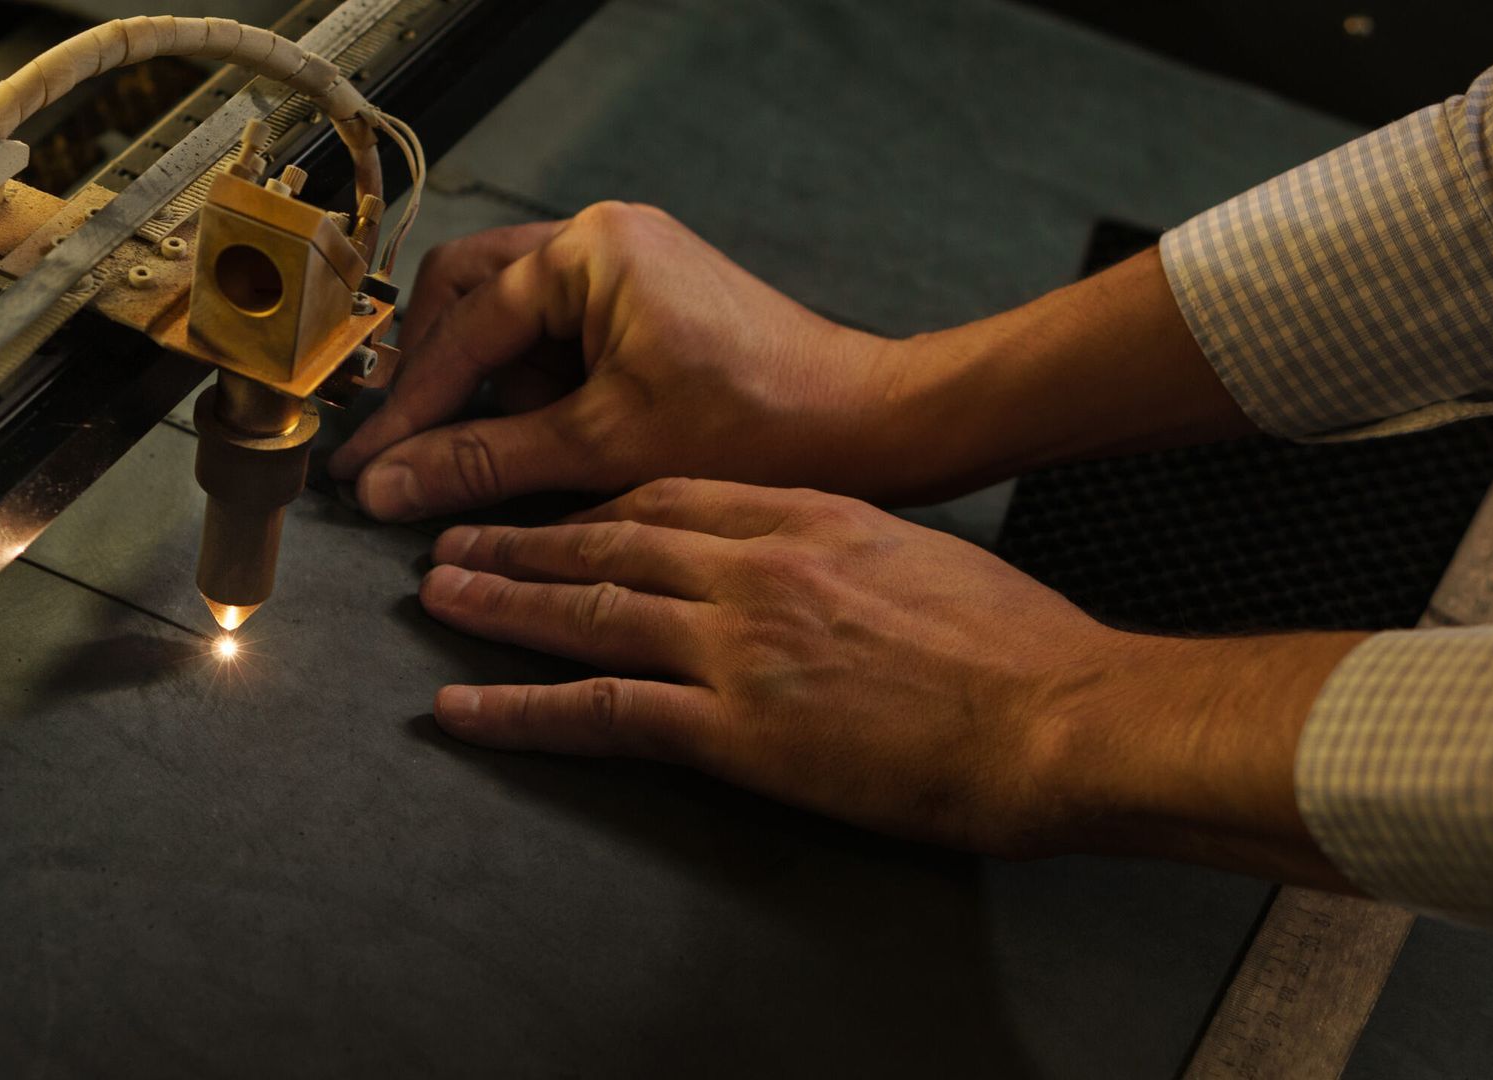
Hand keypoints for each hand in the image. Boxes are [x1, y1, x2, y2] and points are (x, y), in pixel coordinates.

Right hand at [328, 203, 887, 520]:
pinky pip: (560, 335)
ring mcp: (629, 264)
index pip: (463, 329)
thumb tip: (386, 484)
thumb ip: (483, 461)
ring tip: (515, 450)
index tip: (363, 467)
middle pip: (470, 297)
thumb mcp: (601, 448)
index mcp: (590, 248)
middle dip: (441, 379)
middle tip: (414, 450)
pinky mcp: (649, 301)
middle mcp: (604, 236)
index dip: (408, 408)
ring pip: (512, 318)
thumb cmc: (759, 424)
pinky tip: (560, 440)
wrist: (867, 427)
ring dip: (495, 387)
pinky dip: (543, 389)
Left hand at [417, 477, 1366, 879]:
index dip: (595, 503)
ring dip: (500, 603)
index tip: (552, 507)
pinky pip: (603, 712)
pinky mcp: (733, 725)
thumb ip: (842, 546)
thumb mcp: (918, 558)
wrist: (1056, 712)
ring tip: (436, 598)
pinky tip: (465, 708)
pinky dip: (523, 710)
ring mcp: (734, 643)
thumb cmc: (1013, 644)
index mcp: (799, 515)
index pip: (668, 495)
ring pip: (587, 611)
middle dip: (523, 538)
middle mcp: (751, 565)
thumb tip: (806, 557)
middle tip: (454, 536)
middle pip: (608, 539)